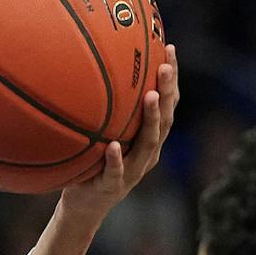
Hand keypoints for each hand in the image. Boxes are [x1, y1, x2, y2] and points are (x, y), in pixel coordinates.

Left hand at [58, 46, 178, 220]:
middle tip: (166, 66)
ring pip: (148, 144)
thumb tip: (94, 63)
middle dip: (167, 91)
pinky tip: (115, 146)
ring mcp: (133, 171)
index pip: (166, 104)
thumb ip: (108, 109)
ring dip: (151, 119)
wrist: (84, 206)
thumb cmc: (94, 163)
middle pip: (164, 119)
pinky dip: (117, 159)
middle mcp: (148, 153)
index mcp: (149, 138)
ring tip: (150, 96)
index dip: (171, 79)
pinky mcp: (113, 187)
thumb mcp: (104, 133)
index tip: (170, 48)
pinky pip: (116, 172)